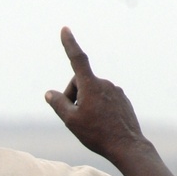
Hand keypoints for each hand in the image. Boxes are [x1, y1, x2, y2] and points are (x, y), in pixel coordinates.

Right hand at [45, 27, 144, 162]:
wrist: (127, 146)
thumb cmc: (97, 134)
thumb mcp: (71, 121)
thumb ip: (58, 104)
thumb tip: (50, 93)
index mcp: (91, 85)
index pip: (77, 59)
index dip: (69, 44)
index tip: (64, 29)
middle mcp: (104, 83)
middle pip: (80, 83)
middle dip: (73, 95)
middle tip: (73, 117)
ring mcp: (115, 90)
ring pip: (92, 92)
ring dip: (86, 103)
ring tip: (90, 124)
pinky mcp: (122, 98)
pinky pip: (104, 98)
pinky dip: (98, 107)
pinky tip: (101, 124)